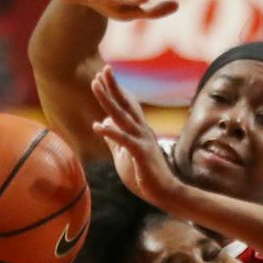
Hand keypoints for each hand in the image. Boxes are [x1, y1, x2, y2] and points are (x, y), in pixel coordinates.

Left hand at [90, 65, 184, 208]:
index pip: (126, 106)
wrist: (166, 193)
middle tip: (103, 70)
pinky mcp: (141, 154)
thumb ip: (114, 140)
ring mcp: (142, 141)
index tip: (103, 76)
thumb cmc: (146, 176)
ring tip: (95, 86)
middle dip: (113, 87)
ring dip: (108, 101)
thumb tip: (103, 123)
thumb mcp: (124, 157)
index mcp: (138, 131)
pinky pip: (124, 141)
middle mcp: (142, 131)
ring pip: (122, 117)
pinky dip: (111, 133)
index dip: (115, 91)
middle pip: (125, 105)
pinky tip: (97, 126)